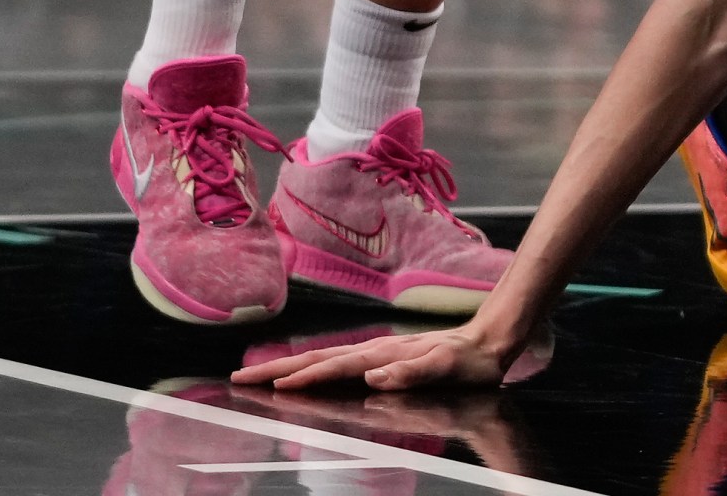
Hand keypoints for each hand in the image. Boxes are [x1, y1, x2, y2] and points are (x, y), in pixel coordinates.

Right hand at [231, 323, 515, 391]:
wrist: (489, 340)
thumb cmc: (469, 361)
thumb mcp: (447, 368)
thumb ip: (413, 372)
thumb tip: (375, 376)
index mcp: (382, 355)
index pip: (332, 368)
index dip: (302, 378)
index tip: (272, 386)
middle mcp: (372, 351)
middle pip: (315, 360)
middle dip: (276, 369)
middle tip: (238, 377)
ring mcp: (374, 353)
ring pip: (321, 360)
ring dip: (286, 367)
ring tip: (255, 375)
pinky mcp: (379, 358)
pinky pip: (334, 364)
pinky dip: (309, 369)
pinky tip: (299, 375)